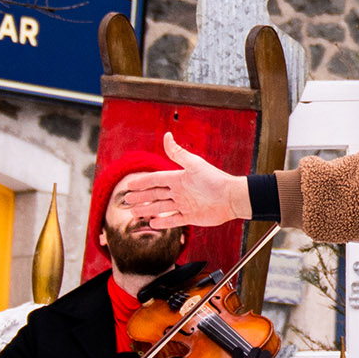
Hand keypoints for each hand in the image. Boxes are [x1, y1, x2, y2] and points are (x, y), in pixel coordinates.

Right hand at [113, 134, 249, 230]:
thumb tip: (166, 135)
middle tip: (126, 200)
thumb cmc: (214, 179)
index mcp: (179, 178)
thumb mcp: (194, 164)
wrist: (231, 198)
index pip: (156, 180)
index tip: (129, 184)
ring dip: (147, 210)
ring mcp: (185, 205)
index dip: (142, 182)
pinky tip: (152, 223)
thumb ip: (178, 153)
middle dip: (140, 197)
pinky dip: (163, 221)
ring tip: (134, 213)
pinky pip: (173, 220)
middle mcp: (180, 191)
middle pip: (155, 194)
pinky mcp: (191, 217)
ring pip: (161, 207)